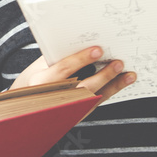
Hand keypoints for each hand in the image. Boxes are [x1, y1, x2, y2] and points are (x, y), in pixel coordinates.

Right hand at [12, 46, 134, 103]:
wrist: (27, 106)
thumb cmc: (36, 79)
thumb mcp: (40, 65)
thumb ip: (58, 56)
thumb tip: (84, 41)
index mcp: (41, 83)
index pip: (63, 70)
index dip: (81, 59)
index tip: (98, 50)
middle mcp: (53, 99)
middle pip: (82, 88)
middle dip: (103, 76)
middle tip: (119, 63)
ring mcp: (65, 110)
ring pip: (93, 99)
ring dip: (113, 86)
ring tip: (129, 75)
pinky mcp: (75, 115)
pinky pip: (95, 104)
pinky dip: (109, 92)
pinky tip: (121, 83)